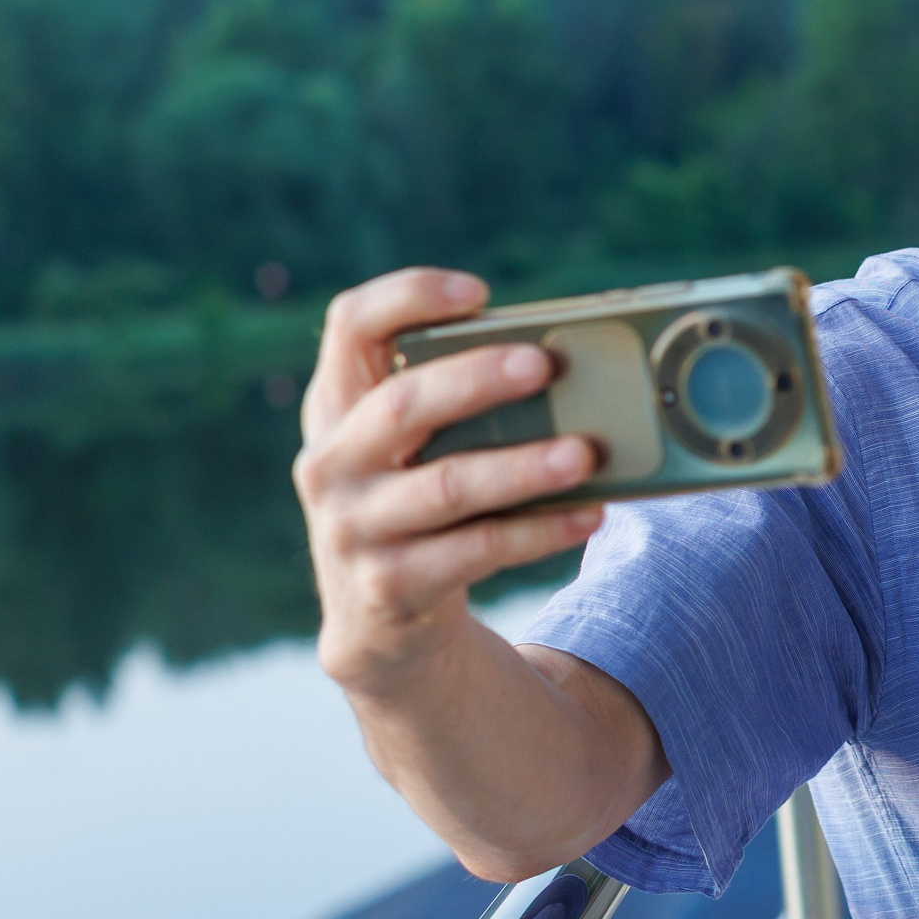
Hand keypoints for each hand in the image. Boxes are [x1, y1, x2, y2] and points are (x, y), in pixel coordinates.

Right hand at [295, 267, 605, 693]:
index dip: (407, 297)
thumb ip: (454, 404)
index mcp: (336, 405)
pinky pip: (476, 551)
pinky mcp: (389, 585)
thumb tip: (565, 368)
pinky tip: (587, 515)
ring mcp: (353, 527)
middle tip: (544, 365)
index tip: (478, 293)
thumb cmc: (417, 501)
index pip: (350, 324)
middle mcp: (331, 461)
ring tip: (584, 454)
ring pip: (448, 486)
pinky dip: (538, 531)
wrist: (379, 625)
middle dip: (477, 380)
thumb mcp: (409, 448)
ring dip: (522, 468)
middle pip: (401, 404)